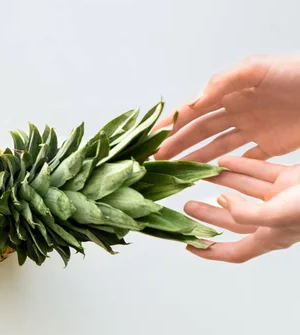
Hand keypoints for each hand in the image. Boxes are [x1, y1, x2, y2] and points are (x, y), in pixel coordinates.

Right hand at [153, 54, 299, 161]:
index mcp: (230, 92)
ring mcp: (253, 128)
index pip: (193, 111)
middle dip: (175, 145)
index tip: (150, 138)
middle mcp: (237, 111)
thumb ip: (224, 82)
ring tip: (174, 172)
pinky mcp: (272, 144)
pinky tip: (211, 176)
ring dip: (195, 159)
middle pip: (199, 132)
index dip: (170, 124)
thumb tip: (193, 102)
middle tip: (154, 160)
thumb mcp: (258, 69)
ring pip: (216, 147)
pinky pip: (244, 158)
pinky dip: (227, 167)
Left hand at [183, 156, 299, 262]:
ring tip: (200, 176)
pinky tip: (222, 162)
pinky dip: (241, 166)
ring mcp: (281, 198)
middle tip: (188, 206)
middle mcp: (274, 218)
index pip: (236, 252)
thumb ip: (246, 214)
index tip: (190, 246)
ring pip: (245, 190)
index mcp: (271, 236)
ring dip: (223, 183)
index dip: (212, 251)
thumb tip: (223, 202)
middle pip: (234, 219)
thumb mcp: (278, 216)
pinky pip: (260, 171)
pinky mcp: (289, 178)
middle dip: (210, 213)